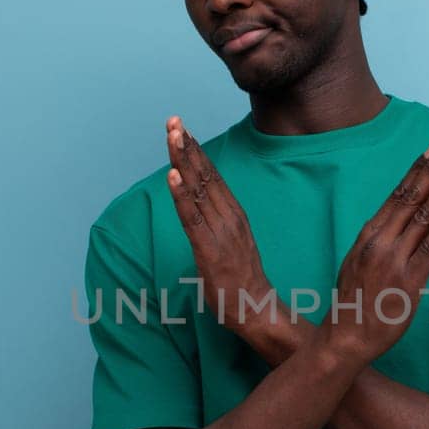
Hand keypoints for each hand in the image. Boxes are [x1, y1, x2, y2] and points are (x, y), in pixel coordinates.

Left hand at [164, 115, 275, 334]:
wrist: (256, 307)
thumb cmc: (240, 279)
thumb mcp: (229, 242)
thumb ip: (216, 224)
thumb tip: (198, 210)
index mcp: (233, 213)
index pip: (212, 175)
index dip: (196, 151)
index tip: (183, 129)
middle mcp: (228, 216)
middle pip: (204, 174)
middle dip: (187, 146)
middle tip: (174, 120)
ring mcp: (219, 231)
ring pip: (197, 189)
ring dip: (182, 160)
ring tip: (172, 136)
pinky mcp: (208, 248)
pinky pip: (191, 218)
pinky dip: (180, 196)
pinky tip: (172, 176)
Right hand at [324, 136, 428, 362]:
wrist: (345, 336)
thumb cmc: (354, 301)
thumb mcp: (358, 261)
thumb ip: (378, 240)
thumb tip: (398, 221)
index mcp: (369, 235)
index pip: (398, 194)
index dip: (418, 170)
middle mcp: (381, 242)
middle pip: (413, 197)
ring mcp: (395, 260)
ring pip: (425, 215)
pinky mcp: (410, 282)